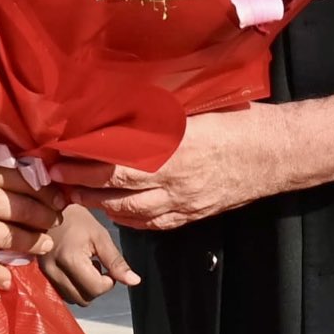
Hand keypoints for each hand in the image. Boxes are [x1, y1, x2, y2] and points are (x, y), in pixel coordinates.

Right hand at [0, 135, 62, 288]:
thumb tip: (4, 172)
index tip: (58, 196)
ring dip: (32, 243)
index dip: (46, 191)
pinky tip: (9, 282)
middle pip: (25, 211)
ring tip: (44, 245)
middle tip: (56, 221)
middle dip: (46, 218)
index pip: (25, 182)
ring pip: (11, 239)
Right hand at [39, 206, 138, 306]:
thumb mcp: (100, 236)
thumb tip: (134, 282)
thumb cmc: (75, 218)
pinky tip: (73, 270)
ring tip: (83, 267)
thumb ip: (116, 262)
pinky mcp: (41, 274)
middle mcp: (54, 270)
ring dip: (82, 288)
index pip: (96, 289)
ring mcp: (45, 273)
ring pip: (72, 299)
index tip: (106, 265)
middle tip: (96, 266)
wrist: (46, 208)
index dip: (108, 281)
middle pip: (83, 299)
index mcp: (70, 259)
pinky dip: (71, 286)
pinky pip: (61, 293)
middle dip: (95, 287)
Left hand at [58, 107, 287, 231]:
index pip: (114, 158)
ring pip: (131, 212)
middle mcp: (174, 179)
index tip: (59, 154)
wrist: (278, 152)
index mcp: (171, 148)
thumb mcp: (193, 108)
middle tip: (55, 178)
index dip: (83, 160)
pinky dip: (129, 220)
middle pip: (115, 189)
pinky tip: (116, 212)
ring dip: (100, 204)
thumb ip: (156, 116)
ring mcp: (184, 202)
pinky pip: (154, 224)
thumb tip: (117, 110)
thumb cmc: (237, 120)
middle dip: (81, 184)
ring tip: (77, 195)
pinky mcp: (194, 215)